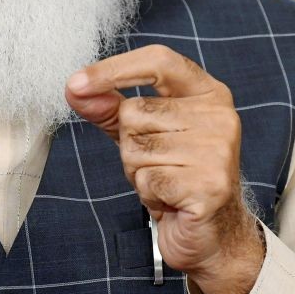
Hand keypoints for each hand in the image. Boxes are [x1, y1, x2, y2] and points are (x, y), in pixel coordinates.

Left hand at [65, 45, 264, 293]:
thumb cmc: (175, 172)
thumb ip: (108, 107)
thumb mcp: (141, 132)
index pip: (158, 61)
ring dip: (138, 171)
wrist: (211, 233)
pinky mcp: (210, 186)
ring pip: (137, 148)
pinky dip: (148, 193)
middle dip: (129, 143)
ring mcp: (219, 150)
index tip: (76, 83)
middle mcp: (219, 114)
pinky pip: (147, 179)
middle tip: (157, 163)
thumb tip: (75, 88)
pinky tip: (170, 199)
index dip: (114, 69)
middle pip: (135, 112)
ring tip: (165, 181)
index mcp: (207, 91)